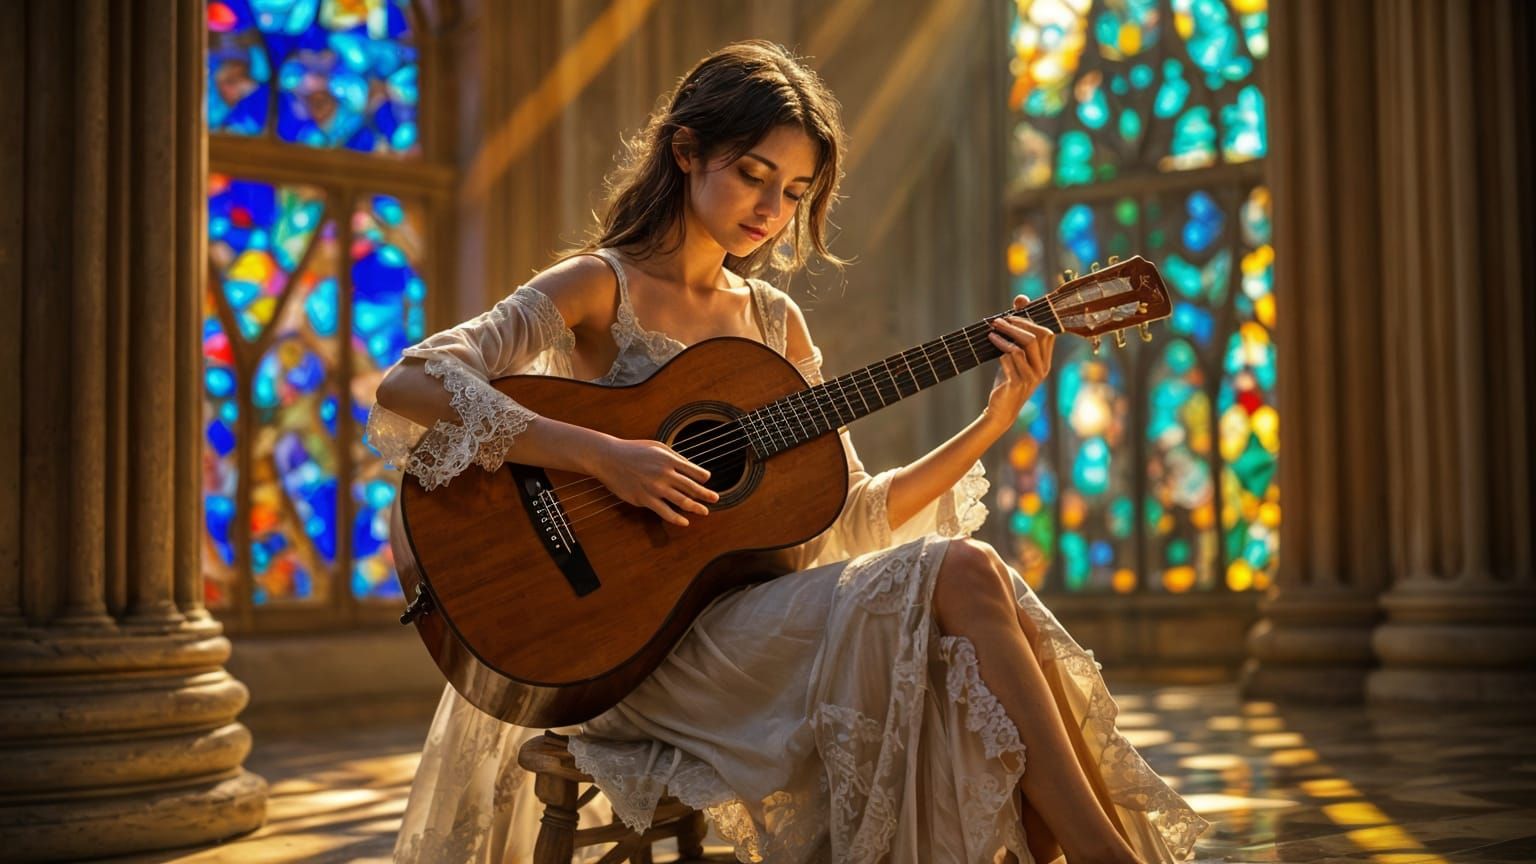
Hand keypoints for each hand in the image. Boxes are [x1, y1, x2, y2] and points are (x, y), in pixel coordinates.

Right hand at [591, 437, 718, 526]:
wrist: (609, 458)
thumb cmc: (633, 450)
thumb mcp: (657, 446)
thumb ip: (675, 457)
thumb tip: (690, 467)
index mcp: (669, 460)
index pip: (694, 471)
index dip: (703, 477)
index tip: (706, 481)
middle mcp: (665, 474)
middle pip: (692, 488)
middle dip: (706, 494)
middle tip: (715, 499)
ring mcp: (655, 488)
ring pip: (682, 501)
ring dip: (696, 507)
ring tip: (704, 511)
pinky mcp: (644, 499)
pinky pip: (665, 512)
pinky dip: (677, 519)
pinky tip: (685, 522)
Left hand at [983, 294, 1055, 433]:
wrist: (1001, 409)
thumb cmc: (1008, 378)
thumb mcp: (1014, 353)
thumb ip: (1018, 330)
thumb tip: (1021, 298)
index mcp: (1045, 361)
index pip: (1047, 334)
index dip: (1030, 320)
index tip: (1011, 314)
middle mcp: (1042, 369)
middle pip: (1035, 337)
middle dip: (1015, 325)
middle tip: (998, 321)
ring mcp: (1031, 377)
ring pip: (1021, 348)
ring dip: (1004, 337)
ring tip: (991, 332)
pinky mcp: (1017, 384)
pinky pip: (1009, 361)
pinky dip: (1000, 352)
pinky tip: (992, 348)